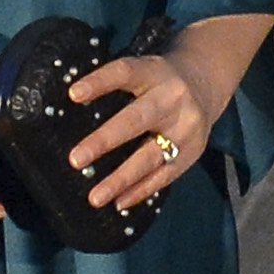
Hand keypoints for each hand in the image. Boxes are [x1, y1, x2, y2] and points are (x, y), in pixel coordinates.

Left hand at [66, 30, 240, 212]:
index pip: (126, 72)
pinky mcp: (194, 150)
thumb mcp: (143, 71)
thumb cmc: (158, 82)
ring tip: (94, 197)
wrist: (206, 82)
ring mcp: (186, 126)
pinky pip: (166, 175)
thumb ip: (115, 87)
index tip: (73, 94)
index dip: (100, 82)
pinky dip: (141, 190)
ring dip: (121, 178)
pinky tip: (119, 202)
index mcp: (154, 73)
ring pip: (151, 155)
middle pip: (138, 119)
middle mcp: (173, 98)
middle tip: (75, 159)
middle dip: (105, 140)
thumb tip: (67, 114)